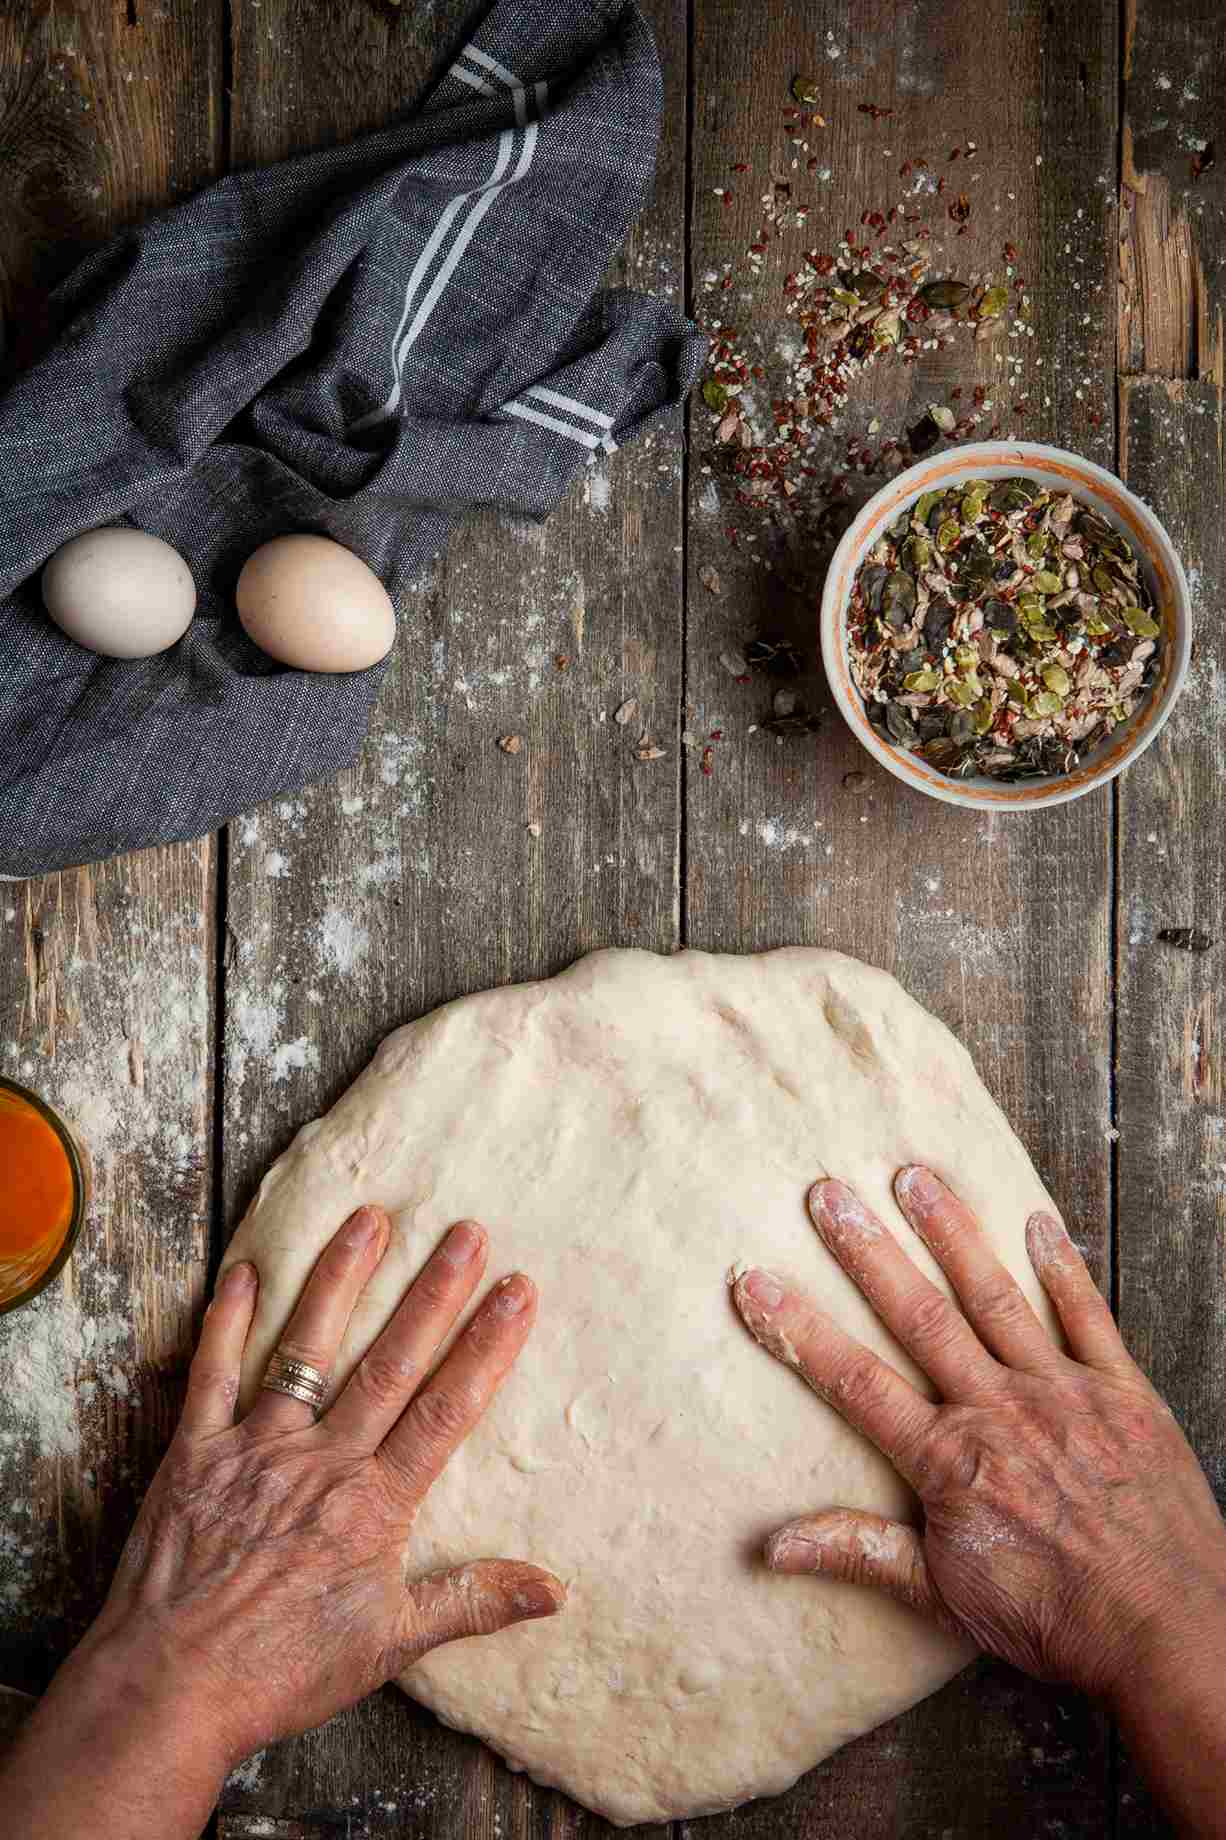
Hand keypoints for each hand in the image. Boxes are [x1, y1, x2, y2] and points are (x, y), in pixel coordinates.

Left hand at [40, 1208, 561, 1801]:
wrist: (170, 1687)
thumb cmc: (282, 1670)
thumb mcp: (390, 1644)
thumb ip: (473, 1601)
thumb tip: (558, 1590)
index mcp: (375, 1503)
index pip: (446, 1408)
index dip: (486, 1347)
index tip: (518, 1290)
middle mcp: (321, 1460)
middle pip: (390, 1361)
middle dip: (434, 1292)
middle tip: (466, 1231)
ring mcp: (256, 1447)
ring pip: (307, 1347)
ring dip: (340, 1280)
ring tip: (370, 1218)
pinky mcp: (195, 1451)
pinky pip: (213, 1372)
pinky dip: (228, 1319)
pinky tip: (246, 1269)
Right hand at [732, 1168, 1225, 1699]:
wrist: (1169, 1632)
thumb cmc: (1056, 1619)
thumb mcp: (943, 1596)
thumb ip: (860, 1552)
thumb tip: (772, 1546)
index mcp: (949, 1460)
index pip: (854, 1382)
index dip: (799, 1329)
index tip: (753, 1281)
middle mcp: (1000, 1410)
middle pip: (920, 1316)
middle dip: (870, 1252)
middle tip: (830, 1193)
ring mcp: (1064, 1393)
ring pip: (997, 1298)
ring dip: (953, 1234)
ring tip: (916, 1177)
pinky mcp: (1123, 1393)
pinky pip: (1091, 1317)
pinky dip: (1066, 1268)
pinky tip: (1041, 1221)